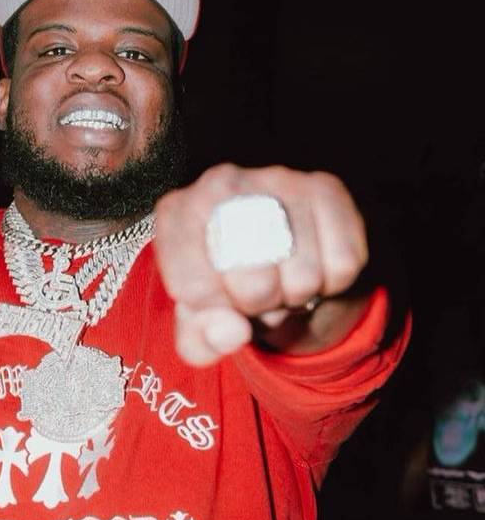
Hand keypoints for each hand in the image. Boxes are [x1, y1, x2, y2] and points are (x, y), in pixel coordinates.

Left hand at [154, 164, 368, 365]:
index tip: (214, 298)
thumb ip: (200, 340)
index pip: (193, 287)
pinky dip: (331, 282)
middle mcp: (222, 184)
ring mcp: (276, 179)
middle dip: (258, 306)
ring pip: (303, 277)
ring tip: (278, 277)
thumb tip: (232, 331)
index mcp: (176, 213)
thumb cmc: (224, 287)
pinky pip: (343, 263)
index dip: (212, 311)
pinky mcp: (325, 187)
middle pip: (254, 284)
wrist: (272, 252)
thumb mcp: (197, 323)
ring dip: (295, 296)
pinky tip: (309, 263)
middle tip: (252, 293)